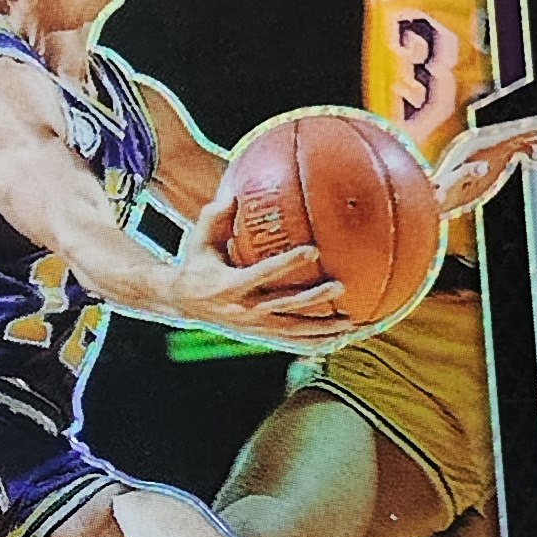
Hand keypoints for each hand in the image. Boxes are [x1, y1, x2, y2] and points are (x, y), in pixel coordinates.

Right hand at [171, 193, 353, 342]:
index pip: (264, 273)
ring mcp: (255, 327)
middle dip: (314, 299)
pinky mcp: (261, 337)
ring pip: (295, 332)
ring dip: (325, 330)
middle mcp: (245, 310)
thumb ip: (215, 217)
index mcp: (231, 284)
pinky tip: (342, 340)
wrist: (183, 302)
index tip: (313, 251)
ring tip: (354, 323)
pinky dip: (317, 344)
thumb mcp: (199, 240)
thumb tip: (234, 193)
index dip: (289, 263)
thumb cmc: (196, 263)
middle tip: (340, 286)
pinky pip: (293, 344)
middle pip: (285, 306)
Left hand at [433, 115, 536, 219]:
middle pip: (515, 133)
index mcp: (474, 144)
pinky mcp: (495, 160)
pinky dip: (535, 154)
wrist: (433, 198)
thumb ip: (464, 174)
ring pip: (521, 142)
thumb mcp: (446, 186)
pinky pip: (520, 152)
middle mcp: (484, 143)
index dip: (526, 128)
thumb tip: (484, 167)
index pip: (505, 132)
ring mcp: (491, 150)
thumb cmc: (437, 194)